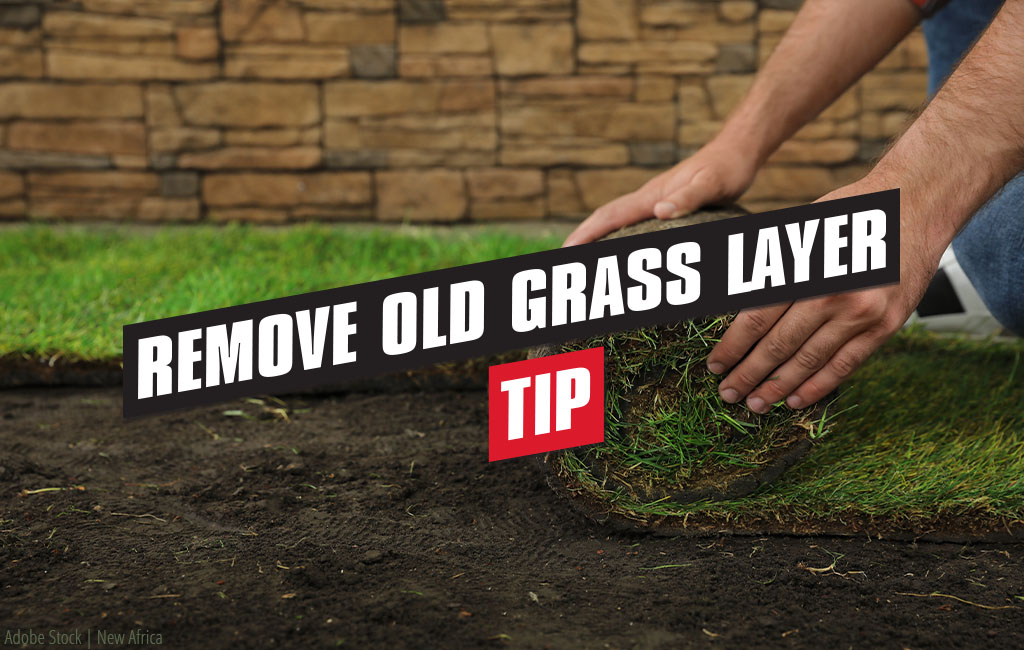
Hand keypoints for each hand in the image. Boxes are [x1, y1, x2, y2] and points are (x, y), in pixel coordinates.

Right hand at [562, 139, 757, 246]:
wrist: (737, 151)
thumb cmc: (727, 169)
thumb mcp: (712, 185)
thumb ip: (687, 198)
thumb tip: (660, 211)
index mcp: (652, 196)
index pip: (611, 216)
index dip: (587, 233)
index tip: (566, 250)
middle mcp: (648, 197)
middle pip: (606, 218)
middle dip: (583, 236)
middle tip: (563, 257)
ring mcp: (654, 200)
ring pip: (616, 219)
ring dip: (596, 234)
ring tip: (581, 254)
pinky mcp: (664, 203)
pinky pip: (632, 220)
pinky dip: (616, 232)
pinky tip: (619, 243)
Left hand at [706, 176, 942, 412]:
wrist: (915, 206)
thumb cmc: (849, 213)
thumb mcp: (801, 228)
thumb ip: (769, 266)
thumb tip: (726, 299)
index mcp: (803, 266)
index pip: (756, 317)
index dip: (732, 346)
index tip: (715, 365)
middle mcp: (831, 292)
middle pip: (779, 345)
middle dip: (748, 373)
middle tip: (728, 393)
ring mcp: (861, 313)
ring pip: (809, 361)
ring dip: (778, 387)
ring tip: (755, 403)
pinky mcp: (885, 326)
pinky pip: (845, 365)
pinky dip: (818, 385)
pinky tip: (795, 400)